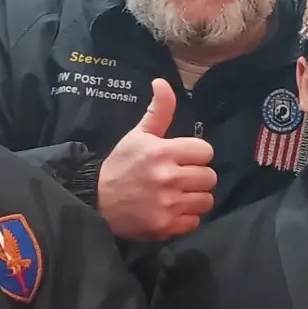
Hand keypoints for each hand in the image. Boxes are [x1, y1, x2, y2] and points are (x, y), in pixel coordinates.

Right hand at [96, 79, 216, 241]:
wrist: (97, 201)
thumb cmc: (122, 165)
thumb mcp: (138, 135)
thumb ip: (158, 111)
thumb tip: (163, 82)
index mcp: (162, 152)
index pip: (206, 151)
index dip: (196, 154)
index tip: (183, 158)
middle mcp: (168, 178)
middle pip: (210, 177)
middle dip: (197, 176)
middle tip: (180, 177)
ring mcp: (169, 204)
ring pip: (206, 200)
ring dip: (195, 197)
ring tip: (177, 194)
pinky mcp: (168, 226)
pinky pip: (195, 221)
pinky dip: (186, 217)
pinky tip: (172, 210)